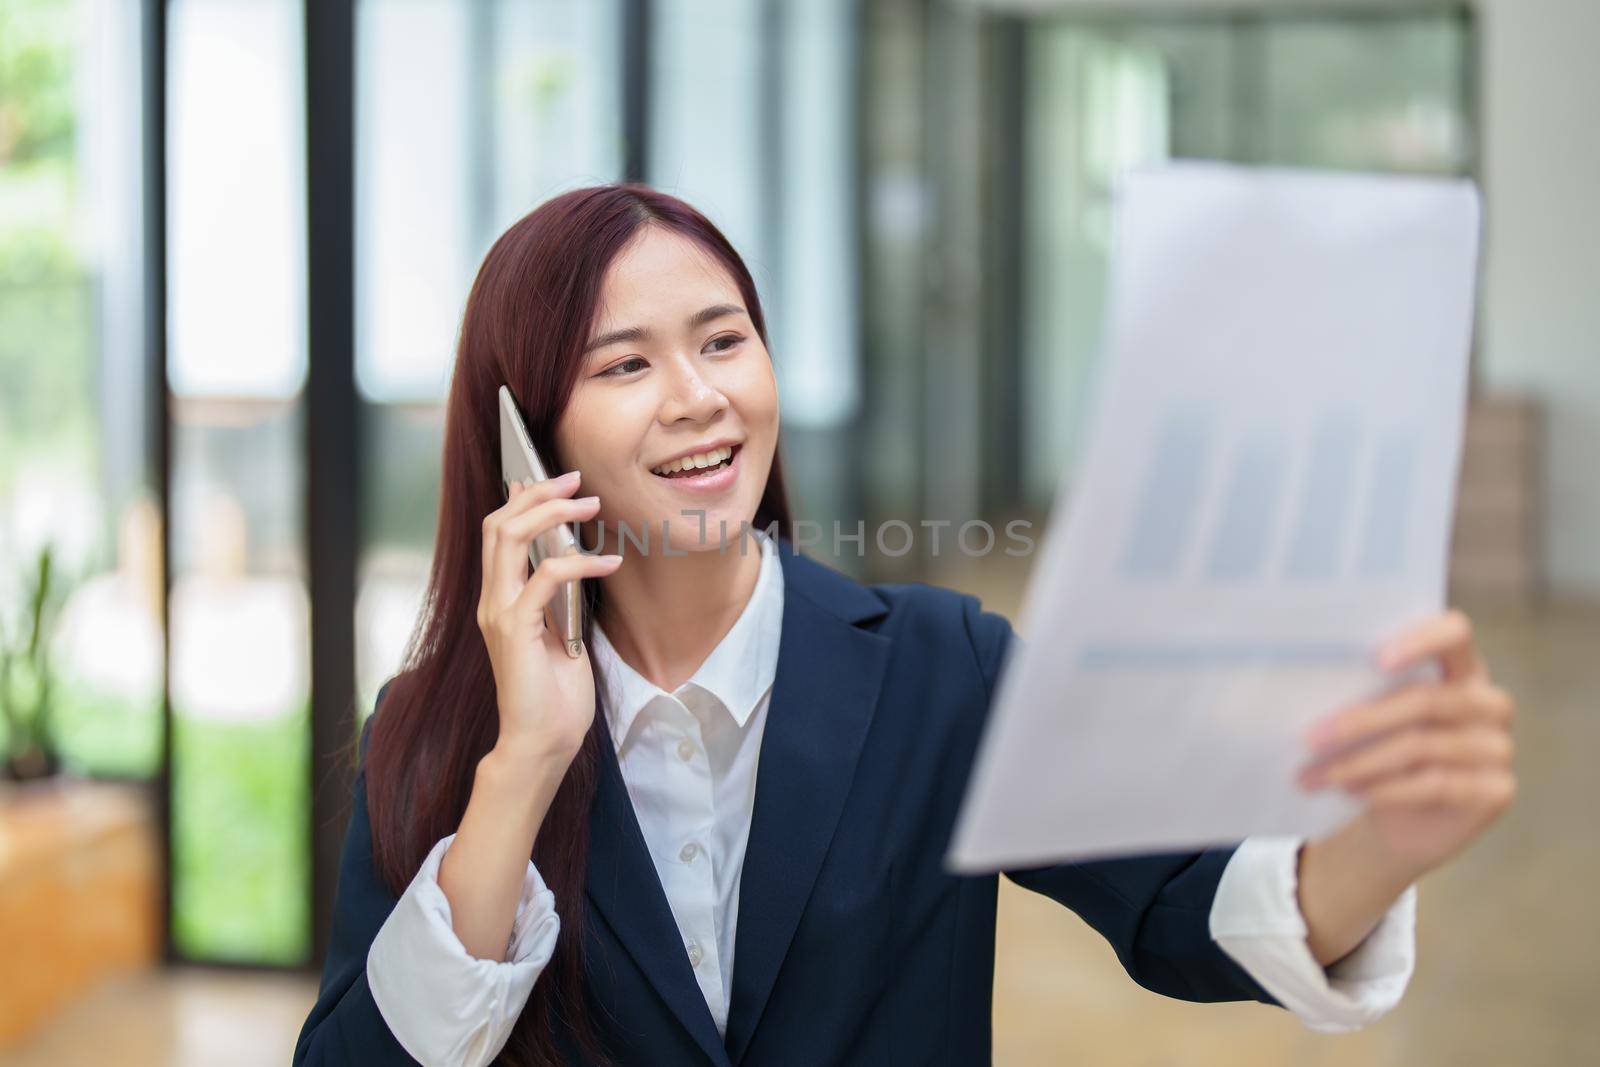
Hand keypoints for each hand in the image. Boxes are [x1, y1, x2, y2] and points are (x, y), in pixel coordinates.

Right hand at [477, 470, 621, 766]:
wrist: (542, 741)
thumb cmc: (555, 694)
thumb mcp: (561, 633)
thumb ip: (559, 597)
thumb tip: (576, 558)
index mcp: (498, 599)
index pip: (497, 532)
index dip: (523, 499)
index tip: (557, 482)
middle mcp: (491, 600)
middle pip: (498, 524)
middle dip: (538, 494)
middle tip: (577, 480)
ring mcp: (498, 613)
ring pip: (510, 538)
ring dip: (552, 514)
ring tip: (591, 505)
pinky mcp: (515, 630)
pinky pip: (546, 577)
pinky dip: (580, 562)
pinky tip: (609, 562)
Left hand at [1299, 609, 1516, 881]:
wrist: (1408, 822)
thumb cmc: (1383, 751)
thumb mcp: (1374, 718)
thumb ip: (1361, 691)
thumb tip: (1302, 684)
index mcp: (1462, 667)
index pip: (1455, 633)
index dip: (1420, 640)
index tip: (1376, 659)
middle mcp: (1488, 702)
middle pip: (1425, 700)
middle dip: (1360, 720)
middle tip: (1310, 737)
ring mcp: (1498, 747)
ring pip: (1421, 746)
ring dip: (1359, 762)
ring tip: (1316, 775)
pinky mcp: (1497, 790)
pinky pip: (1435, 784)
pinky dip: (1385, 789)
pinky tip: (1352, 793)